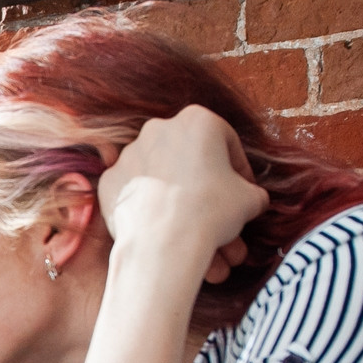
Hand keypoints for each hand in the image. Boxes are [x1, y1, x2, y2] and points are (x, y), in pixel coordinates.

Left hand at [99, 106, 266, 283]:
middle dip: (208, 194)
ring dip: (182, 206)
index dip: (240, 171)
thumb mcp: (250, 200)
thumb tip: (251, 199)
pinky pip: (137, 195)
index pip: (227, 143)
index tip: (245, 192)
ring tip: (200, 240)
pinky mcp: (110, 181)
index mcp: (197, 120)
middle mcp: (158, 129)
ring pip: (164, 181)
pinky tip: (166, 234)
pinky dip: (151, 211)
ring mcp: (129, 155)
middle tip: (222, 221)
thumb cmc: (212, 211)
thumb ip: (252, 192)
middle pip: (191, 163)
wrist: (163, 241)